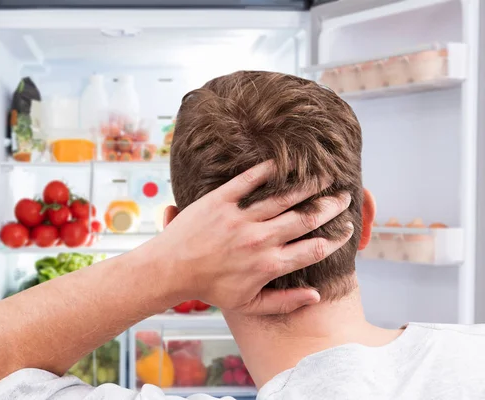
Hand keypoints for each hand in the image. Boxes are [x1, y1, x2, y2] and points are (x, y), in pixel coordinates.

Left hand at [147, 160, 352, 315]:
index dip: (336, 239)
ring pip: (283, 197)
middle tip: (344, 197)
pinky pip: (249, 180)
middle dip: (330, 207)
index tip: (347, 229)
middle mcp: (259, 239)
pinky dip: (268, 170)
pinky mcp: (220, 200)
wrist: (171, 270)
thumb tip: (316, 295)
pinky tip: (284, 163)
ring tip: (324, 177)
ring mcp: (240, 218)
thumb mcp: (248, 304)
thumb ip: (284, 301)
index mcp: (268, 264)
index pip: (313, 249)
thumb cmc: (210, 288)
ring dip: (307, 186)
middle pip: (305, 219)